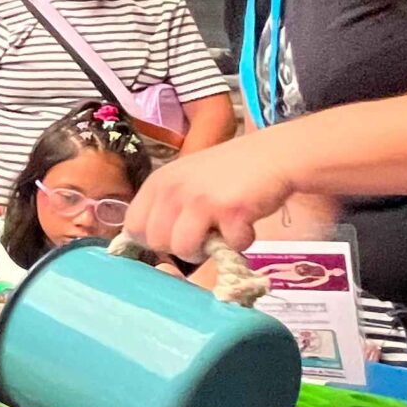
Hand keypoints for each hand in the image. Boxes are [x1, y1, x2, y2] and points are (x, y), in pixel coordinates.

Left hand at [122, 133, 301, 259]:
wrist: (273, 155)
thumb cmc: (230, 173)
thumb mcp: (186, 180)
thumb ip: (166, 206)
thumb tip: (146, 242)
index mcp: (158, 182)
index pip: (132, 225)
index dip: (151, 239)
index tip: (172, 238)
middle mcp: (173, 189)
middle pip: (156, 243)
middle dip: (180, 247)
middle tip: (204, 234)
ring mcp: (200, 200)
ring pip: (183, 250)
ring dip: (206, 251)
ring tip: (222, 231)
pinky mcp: (229, 211)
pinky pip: (227, 248)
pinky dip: (240, 242)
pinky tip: (246, 222)